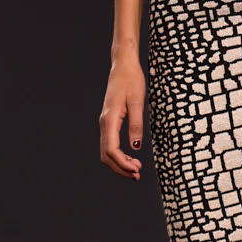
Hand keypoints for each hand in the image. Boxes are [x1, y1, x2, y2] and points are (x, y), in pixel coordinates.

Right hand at [100, 55, 144, 179]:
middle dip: (120, 168)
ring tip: (135, 169)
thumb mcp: (138, 101)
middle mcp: (104, 122)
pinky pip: (110, 143)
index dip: (122, 164)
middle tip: (137, 175)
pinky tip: (130, 157)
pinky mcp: (109, 121)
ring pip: (106, 151)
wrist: (123, 66)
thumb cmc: (131, 80)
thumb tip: (136, 146)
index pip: (111, 150)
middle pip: (106, 155)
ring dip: (119, 163)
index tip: (136, 170)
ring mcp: (105, 122)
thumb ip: (136, 124)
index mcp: (110, 119)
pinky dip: (118, 155)